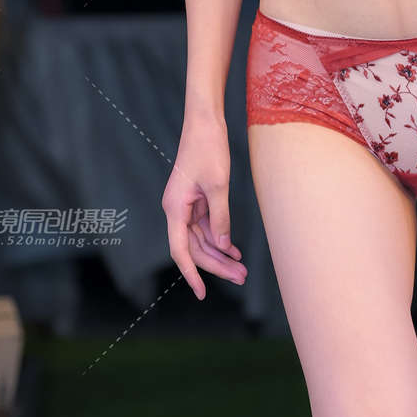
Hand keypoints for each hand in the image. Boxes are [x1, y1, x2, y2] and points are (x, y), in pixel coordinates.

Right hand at [162, 109, 246, 300]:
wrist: (205, 122)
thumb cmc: (208, 148)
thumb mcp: (218, 185)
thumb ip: (220, 217)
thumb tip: (222, 245)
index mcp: (175, 208)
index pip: (181, 250)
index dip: (191, 274)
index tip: (201, 294)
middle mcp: (177, 210)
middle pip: (195, 248)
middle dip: (216, 265)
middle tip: (241, 277)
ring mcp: (186, 206)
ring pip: (202, 239)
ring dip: (221, 254)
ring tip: (242, 269)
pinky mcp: (196, 200)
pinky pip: (206, 226)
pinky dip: (220, 238)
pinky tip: (234, 249)